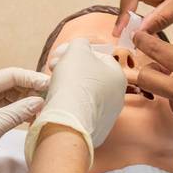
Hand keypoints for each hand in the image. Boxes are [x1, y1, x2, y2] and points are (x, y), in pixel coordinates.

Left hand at [0, 67, 49, 172]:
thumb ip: (18, 112)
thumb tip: (40, 102)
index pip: (10, 76)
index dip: (31, 78)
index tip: (50, 84)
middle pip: (11, 86)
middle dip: (30, 90)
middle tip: (50, 98)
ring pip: (10, 99)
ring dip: (26, 103)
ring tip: (42, 110)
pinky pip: (6, 112)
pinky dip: (19, 114)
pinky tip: (30, 119)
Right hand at [25, 38, 126, 164]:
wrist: (68, 120)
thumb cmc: (76, 81)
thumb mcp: (77, 49)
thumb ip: (81, 43)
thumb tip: (81, 45)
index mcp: (118, 75)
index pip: (98, 56)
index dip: (76, 51)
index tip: (59, 54)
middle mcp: (117, 96)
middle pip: (91, 75)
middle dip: (70, 67)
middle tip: (53, 67)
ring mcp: (107, 115)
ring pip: (85, 93)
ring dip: (69, 84)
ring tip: (53, 83)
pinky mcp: (95, 129)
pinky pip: (81, 110)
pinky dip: (70, 104)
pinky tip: (59, 102)